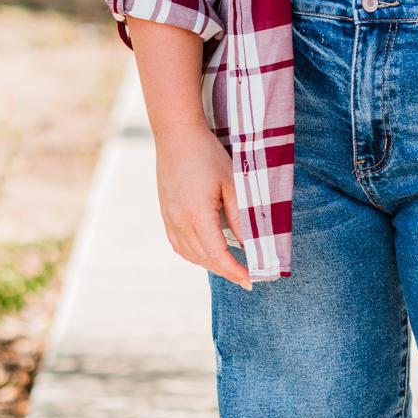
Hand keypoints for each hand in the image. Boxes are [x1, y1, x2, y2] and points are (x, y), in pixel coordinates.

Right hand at [154, 123, 252, 288]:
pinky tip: (208, 254)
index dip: (235, 271)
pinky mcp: (165, 215)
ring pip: (190, 255)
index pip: (218, 255)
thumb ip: (241, 217)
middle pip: (204, 259)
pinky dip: (195, 255)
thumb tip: (250, 245)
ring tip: (231, 268)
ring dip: (211, 265)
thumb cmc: (208, 155)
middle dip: (226, 271)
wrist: (176, 136)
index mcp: (197, 215)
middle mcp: (179, 222)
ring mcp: (169, 219)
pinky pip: (179, 245)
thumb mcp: (232, 183)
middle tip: (246, 278)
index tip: (251, 281)